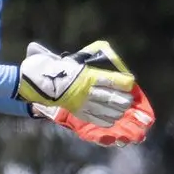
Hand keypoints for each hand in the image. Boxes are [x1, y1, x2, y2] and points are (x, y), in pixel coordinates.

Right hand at [33, 41, 155, 145]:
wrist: (43, 82)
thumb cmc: (63, 69)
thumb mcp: (78, 61)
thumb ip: (93, 60)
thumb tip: (107, 52)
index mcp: (89, 75)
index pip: (113, 80)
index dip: (124, 83)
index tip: (130, 83)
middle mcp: (88, 90)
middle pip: (112, 97)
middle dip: (124, 100)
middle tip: (129, 100)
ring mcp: (84, 103)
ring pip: (107, 110)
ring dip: (118, 111)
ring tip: (122, 110)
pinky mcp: (79, 112)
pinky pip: (96, 119)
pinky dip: (107, 120)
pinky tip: (113, 119)